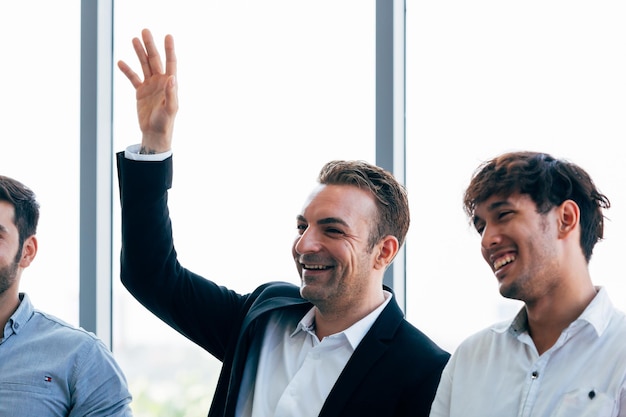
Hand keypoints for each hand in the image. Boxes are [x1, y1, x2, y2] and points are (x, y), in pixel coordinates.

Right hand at [118, 28, 177, 153]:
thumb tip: (172, 77)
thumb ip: (172, 93)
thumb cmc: (165, 123)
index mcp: (170, 84)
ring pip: (144, 65)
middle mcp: (161, 82)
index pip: (171, 62)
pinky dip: (127, 70)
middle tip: (145, 31)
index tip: (168, 36)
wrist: (154, 134)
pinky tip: (121, 62)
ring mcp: (150, 86)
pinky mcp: (141, 92)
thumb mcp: (170, 108)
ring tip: (134, 39)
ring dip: (139, 53)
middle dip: (150, 46)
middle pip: (155, 60)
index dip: (169, 49)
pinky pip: (133, 78)